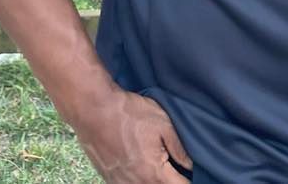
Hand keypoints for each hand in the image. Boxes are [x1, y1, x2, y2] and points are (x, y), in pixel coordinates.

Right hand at [73, 87, 192, 183]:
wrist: (94, 110)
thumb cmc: (130, 114)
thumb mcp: (163, 125)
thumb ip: (179, 149)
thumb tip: (191, 165)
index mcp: (154, 173)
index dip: (189, 179)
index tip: (192, 172)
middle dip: (172, 180)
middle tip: (177, 167)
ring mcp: (120, 183)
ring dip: (155, 180)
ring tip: (159, 164)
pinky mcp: (109, 179)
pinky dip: (140, 179)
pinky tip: (142, 165)